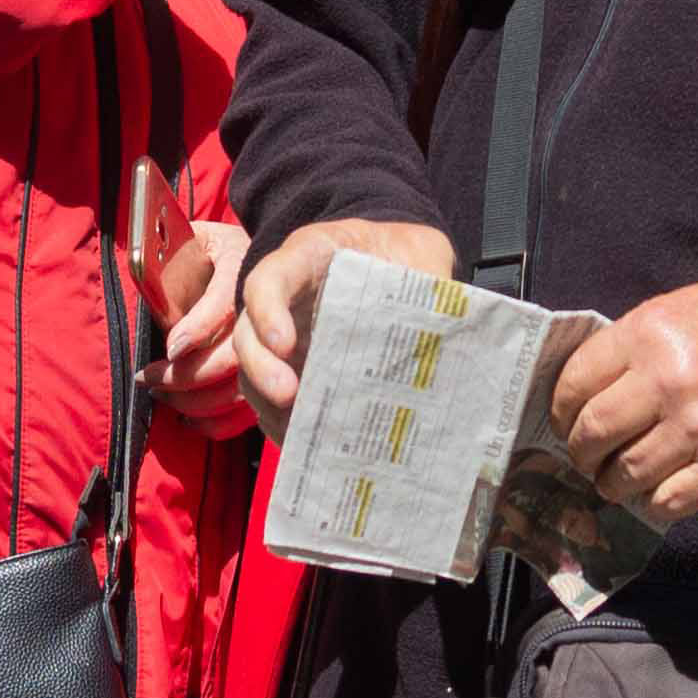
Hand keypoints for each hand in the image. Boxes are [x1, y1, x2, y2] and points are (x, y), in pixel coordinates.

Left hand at [134, 162, 252, 435]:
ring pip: (243, 388)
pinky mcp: (273, 374)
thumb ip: (168, 255)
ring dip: (197, 401)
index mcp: (242, 262)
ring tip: (162, 396)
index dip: (199, 328)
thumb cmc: (208, 249)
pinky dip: (219, 422)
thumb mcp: (192, 237)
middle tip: (150, 380)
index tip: (171, 350)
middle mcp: (263, 306)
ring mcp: (273, 344)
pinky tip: (190, 419)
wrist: (256, 261)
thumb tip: (143, 279)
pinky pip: (250, 410)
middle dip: (188, 375)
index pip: (226, 301)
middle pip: (234, 354)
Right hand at [234, 217, 453, 427]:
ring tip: (300, 433)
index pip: (270, 279)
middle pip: (250, 333)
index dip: (268, 311)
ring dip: (269, 404)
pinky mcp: (298, 369)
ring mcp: (287, 337)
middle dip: (262, 368)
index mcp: (309, 258)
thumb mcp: (423, 254)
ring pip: (254, 370)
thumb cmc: (407, 255)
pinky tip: (308, 442)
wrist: (403, 262)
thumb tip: (447, 331)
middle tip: (290, 396)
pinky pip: (275, 398)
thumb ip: (429, 283)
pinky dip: (285, 422)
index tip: (285, 343)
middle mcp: (286, 300)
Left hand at [540, 281, 697, 530]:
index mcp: (649, 335)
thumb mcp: (685, 309)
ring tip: (612, 481)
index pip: (576, 381)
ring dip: (611, 483)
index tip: (565, 421)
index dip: (561, 409)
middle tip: (584, 457)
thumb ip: (637, 343)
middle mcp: (668, 382)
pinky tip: (651, 494)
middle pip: (593, 431)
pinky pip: (670, 500)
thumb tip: (592, 381)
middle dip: (579, 452)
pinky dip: (652, 503)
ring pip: (626, 473)